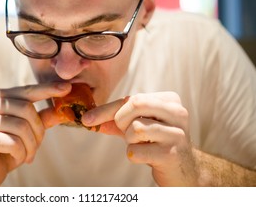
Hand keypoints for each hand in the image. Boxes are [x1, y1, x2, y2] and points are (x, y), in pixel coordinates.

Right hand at [0, 82, 71, 185]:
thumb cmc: (7, 150)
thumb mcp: (28, 132)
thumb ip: (42, 119)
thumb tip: (61, 110)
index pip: (27, 91)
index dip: (47, 89)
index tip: (67, 88)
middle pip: (27, 109)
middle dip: (38, 132)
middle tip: (37, 147)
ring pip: (21, 127)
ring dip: (31, 146)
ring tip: (27, 155)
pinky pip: (13, 142)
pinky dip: (21, 154)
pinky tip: (17, 159)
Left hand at [82, 92, 197, 185]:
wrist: (182, 169)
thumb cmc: (156, 142)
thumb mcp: (136, 125)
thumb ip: (114, 119)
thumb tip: (87, 119)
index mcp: (170, 100)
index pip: (131, 98)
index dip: (105, 110)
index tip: (86, 119)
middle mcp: (177, 112)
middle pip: (134, 104)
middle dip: (121, 121)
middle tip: (126, 133)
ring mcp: (177, 133)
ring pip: (135, 129)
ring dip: (129, 141)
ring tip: (142, 145)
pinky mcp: (172, 154)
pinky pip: (136, 151)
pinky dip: (134, 155)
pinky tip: (147, 157)